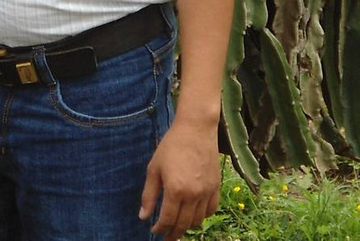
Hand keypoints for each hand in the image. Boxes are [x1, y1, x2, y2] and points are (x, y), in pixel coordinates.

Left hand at [138, 118, 220, 240]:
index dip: (160, 229)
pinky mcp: (216, 186)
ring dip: (187, 226)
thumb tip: (143, 217)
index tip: (154, 230)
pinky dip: (203, 216)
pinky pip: (211, 209)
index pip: (168, 220)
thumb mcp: (154, 168)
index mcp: (175, 190)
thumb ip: (149, 195)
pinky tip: (194, 215)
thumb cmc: (171, 146)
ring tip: (179, 226)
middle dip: (173, 234)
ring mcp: (206, 191)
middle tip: (166, 237)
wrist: (196, 129)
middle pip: (183, 224)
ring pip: (198, 220)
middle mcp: (193, 194)